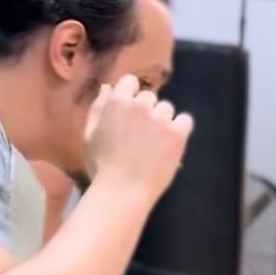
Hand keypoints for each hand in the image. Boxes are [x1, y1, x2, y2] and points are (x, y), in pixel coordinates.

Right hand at [83, 75, 193, 204]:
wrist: (122, 193)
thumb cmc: (101, 167)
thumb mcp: (90, 136)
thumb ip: (98, 109)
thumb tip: (108, 88)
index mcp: (117, 101)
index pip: (130, 82)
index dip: (130, 96)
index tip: (129, 115)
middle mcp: (141, 104)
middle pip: (149, 98)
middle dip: (146, 112)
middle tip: (140, 137)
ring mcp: (161, 118)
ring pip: (167, 110)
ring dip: (162, 123)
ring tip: (153, 146)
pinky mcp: (177, 133)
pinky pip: (185, 121)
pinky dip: (180, 131)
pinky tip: (169, 146)